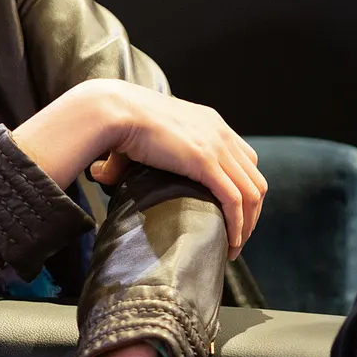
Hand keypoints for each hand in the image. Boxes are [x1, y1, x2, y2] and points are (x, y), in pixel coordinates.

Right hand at [12, 79, 265, 258]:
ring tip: (233, 247)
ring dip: (248, 225)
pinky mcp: (205, 162)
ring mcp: (216, 147)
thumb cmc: (118, 120)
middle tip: (235, 237)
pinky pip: (234, 200)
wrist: (116, 109)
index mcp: (210, 122)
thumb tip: (101, 175)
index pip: (246, 160)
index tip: (232, 214)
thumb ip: (133, 155)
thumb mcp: (141, 133)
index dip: (244, 190)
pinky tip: (230, 242)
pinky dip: (237, 224)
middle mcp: (220, 133)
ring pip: (251, 194)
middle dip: (252, 213)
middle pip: (255, 180)